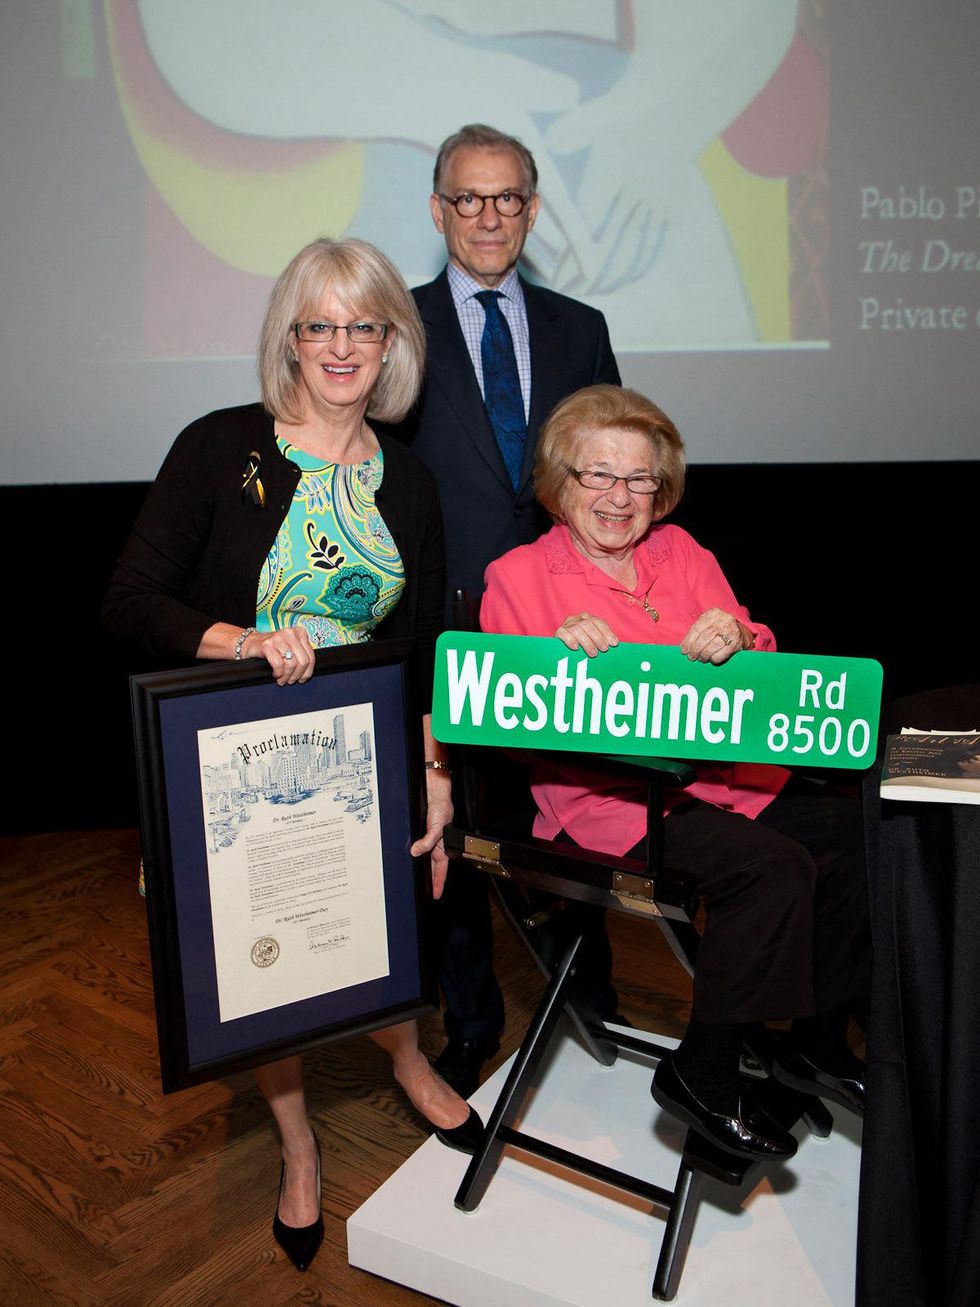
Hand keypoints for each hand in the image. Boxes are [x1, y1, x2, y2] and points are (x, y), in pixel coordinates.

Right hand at [243, 627, 315, 685]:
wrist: (251, 643)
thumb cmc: (273, 648)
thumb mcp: (291, 647)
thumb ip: (301, 654)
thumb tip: (308, 672)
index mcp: (299, 632)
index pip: (310, 656)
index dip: (307, 672)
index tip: (302, 678)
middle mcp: (290, 633)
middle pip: (302, 661)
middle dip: (297, 675)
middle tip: (291, 681)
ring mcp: (278, 638)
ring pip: (291, 664)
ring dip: (287, 676)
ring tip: (282, 679)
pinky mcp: (267, 645)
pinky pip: (278, 664)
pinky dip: (278, 673)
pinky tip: (276, 674)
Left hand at [410, 779, 452, 899]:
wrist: (435, 795)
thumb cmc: (442, 809)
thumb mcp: (437, 828)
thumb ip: (428, 841)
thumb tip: (416, 852)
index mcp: (444, 847)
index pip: (441, 870)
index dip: (438, 883)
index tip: (435, 894)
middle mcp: (436, 845)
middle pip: (432, 868)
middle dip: (429, 879)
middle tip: (425, 892)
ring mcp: (428, 841)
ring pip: (423, 858)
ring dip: (420, 866)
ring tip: (416, 879)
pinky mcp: (421, 834)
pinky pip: (417, 847)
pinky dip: (413, 852)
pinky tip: (409, 857)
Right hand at [555, 612, 619, 657]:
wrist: (558, 649)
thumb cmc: (580, 646)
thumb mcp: (591, 641)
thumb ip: (601, 641)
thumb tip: (614, 646)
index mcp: (587, 618)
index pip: (599, 622)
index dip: (607, 632)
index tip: (614, 643)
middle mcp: (576, 619)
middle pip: (588, 624)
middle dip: (598, 637)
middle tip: (604, 649)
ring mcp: (566, 625)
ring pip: (577, 629)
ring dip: (587, 642)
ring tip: (593, 653)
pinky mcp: (558, 632)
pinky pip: (564, 634)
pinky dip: (570, 640)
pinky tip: (576, 648)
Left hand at [680, 608, 753, 664]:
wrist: (742, 632)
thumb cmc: (719, 629)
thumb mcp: (709, 623)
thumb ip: (698, 631)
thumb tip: (684, 647)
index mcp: (713, 613)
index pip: (697, 628)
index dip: (688, 641)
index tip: (684, 650)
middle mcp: (724, 620)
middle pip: (705, 637)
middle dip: (696, 649)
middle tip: (691, 657)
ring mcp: (732, 631)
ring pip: (713, 646)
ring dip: (704, 655)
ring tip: (701, 658)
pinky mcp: (737, 642)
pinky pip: (722, 653)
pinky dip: (714, 658)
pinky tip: (711, 659)